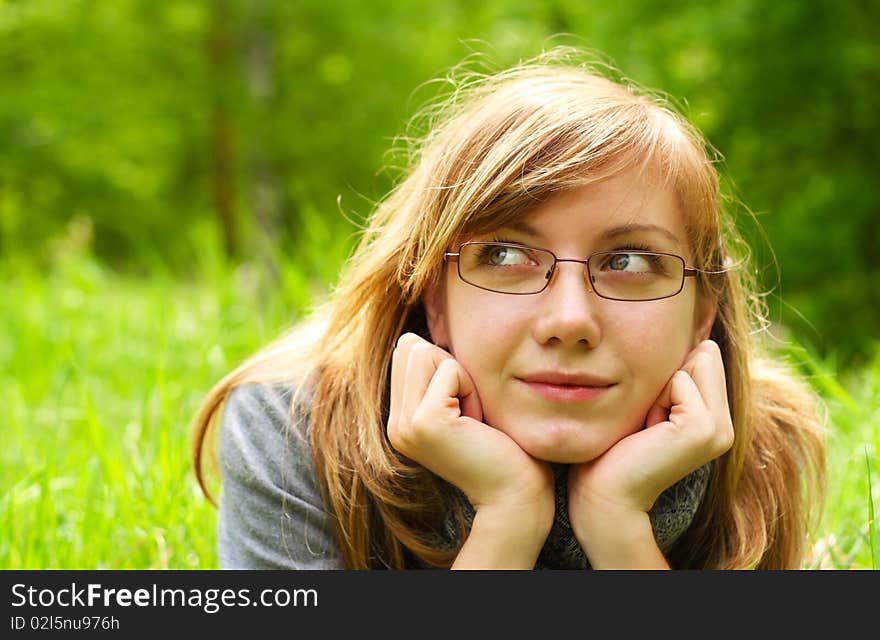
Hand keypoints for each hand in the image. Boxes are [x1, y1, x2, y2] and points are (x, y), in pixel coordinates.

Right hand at [386, 333, 552, 510]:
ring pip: (425, 352)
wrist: (515, 496)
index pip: (406, 353)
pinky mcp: (425, 421)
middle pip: (411, 348)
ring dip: (461, 378)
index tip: (464, 409)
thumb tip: (412, 338)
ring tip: (472, 418)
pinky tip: (477, 424)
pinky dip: (472, 389)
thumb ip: (434, 377)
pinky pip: (449, 368)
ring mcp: (405, 424)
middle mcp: (394, 424)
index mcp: (400, 420)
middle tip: (470, 413)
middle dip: (451, 368)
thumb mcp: (459, 406)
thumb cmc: (500, 448)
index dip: (445, 367)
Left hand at [567, 340, 733, 554]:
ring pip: (695, 362)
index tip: (649, 413)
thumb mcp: (650, 403)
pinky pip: (681, 380)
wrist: (604, 493)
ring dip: (659, 387)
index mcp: (716, 417)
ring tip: (647, 425)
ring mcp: (720, 429)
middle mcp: (726, 425)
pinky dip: (656, 398)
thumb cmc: (615, 447)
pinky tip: (647, 431)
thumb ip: (674, 375)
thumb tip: (696, 330)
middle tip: (647, 420)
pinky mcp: (704, 429)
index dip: (666, 373)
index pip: (704, 354)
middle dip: (664, 376)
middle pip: (704, 354)